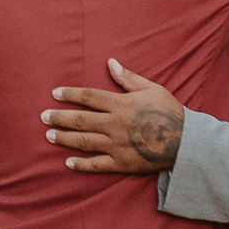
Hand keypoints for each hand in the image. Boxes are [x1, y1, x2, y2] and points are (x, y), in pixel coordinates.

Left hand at [41, 58, 184, 172]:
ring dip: (64, 138)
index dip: (69, 95)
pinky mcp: (121, 163)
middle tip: (43, 117)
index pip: (88, 97)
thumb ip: (128, 78)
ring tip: (48, 136)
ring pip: (83, 141)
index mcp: (120, 104)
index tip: (54, 94)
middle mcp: (114, 124)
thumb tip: (110, 63)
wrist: (186, 142)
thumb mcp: (151, 88)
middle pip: (80, 120)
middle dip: (59, 117)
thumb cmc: (169, 111)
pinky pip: (97, 165)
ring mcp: (116, 145)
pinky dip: (81, 165)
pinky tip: (68, 163)